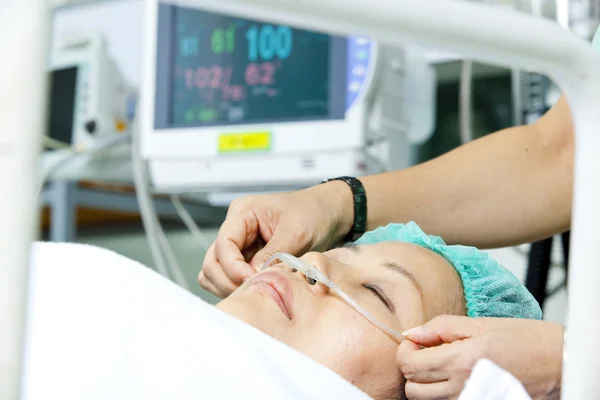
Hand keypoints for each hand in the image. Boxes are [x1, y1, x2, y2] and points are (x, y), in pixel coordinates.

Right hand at [199, 182, 352, 297]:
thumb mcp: (296, 232)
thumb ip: (272, 255)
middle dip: (229, 280)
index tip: (253, 281)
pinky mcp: (247, 259)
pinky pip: (231, 277)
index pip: (223, 245)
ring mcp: (240, 245)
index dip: (234, 267)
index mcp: (243, 213)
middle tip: (255, 292)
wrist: (329, 213)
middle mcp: (235, 228)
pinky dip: (238, 287)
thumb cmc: (313, 213)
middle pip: (212, 262)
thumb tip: (253, 278)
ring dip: (230, 286)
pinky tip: (259, 290)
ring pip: (216, 272)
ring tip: (257, 292)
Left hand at [397, 315, 563, 399]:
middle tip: (427, 354)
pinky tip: (459, 377)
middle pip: (412, 390)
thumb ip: (440, 328)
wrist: (559, 362)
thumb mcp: (480, 324)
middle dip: (413, 370)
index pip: (409, 366)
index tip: (416, 344)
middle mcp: (463, 386)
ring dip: (428, 383)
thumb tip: (412, 333)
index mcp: (461, 360)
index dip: (406, 352)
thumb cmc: (526, 340)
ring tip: (445, 365)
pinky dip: (445, 393)